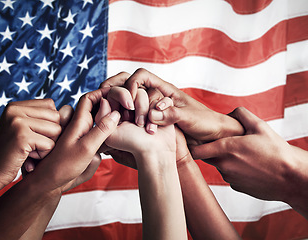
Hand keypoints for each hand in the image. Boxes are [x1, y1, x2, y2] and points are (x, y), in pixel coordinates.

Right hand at [0, 99, 61, 187]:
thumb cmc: (13, 153)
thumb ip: (43, 118)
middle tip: (31, 146)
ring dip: (48, 146)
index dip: (50, 122)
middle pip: (56, 117)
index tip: (34, 135)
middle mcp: (15, 109)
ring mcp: (17, 121)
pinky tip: (28, 158)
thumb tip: (70, 109)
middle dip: (51, 135)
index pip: (50, 105)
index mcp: (16, 106)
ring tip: (29, 151)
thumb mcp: (25, 129)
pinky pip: (50, 144)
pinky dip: (44, 155)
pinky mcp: (22, 136)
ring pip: (56, 130)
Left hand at [30, 89, 119, 193]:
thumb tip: (115, 113)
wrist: (50, 183)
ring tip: (121, 123)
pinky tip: (110, 142)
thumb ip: (102, 130)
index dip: (102, 92)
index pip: (89, 98)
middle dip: (108, 106)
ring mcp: (80, 136)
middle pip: (94, 108)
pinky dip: (104, 133)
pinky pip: (96, 135)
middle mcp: (78, 126)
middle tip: (124, 109)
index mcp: (78, 122)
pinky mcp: (82, 146)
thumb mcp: (86, 148)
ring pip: (96, 121)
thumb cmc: (63, 166)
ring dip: (107, 120)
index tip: (117, 92)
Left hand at [95, 88, 175, 165]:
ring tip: (146, 127)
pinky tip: (157, 121)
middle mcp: (128, 105)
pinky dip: (162, 107)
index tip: (129, 106)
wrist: (155, 154)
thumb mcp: (109, 135)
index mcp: (113, 109)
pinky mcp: (158, 107)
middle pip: (132, 87)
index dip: (121, 93)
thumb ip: (102, 118)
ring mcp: (144, 105)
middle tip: (137, 121)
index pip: (113, 89)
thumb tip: (104, 100)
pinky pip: (161, 96)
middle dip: (138, 103)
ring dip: (148, 109)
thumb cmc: (132, 147)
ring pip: (147, 91)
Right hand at [101, 68, 243, 143]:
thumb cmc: (205, 123)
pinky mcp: (150, 124)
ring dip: (122, 110)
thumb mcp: (190, 117)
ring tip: (119, 120)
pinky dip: (127, 121)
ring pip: (130, 103)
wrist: (211, 139)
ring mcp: (152, 111)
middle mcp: (156, 98)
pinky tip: (123, 129)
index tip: (131, 100)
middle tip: (111, 104)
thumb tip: (151, 116)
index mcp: (165, 90)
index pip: (142, 76)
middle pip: (131, 87)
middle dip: (119, 93)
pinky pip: (134, 118)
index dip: (132, 83)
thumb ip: (172, 115)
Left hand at [190, 107, 299, 201]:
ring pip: (219, 165)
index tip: (193, 139)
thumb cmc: (277, 152)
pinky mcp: (236, 187)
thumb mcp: (260, 126)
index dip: (192, 144)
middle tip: (220, 142)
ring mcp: (229, 178)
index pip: (195, 150)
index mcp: (226, 148)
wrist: (292, 178)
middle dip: (209, 149)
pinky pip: (229, 175)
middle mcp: (224, 165)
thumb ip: (240, 114)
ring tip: (243, 154)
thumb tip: (228, 113)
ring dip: (224, 159)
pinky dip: (234, 170)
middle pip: (206, 156)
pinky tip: (249, 166)